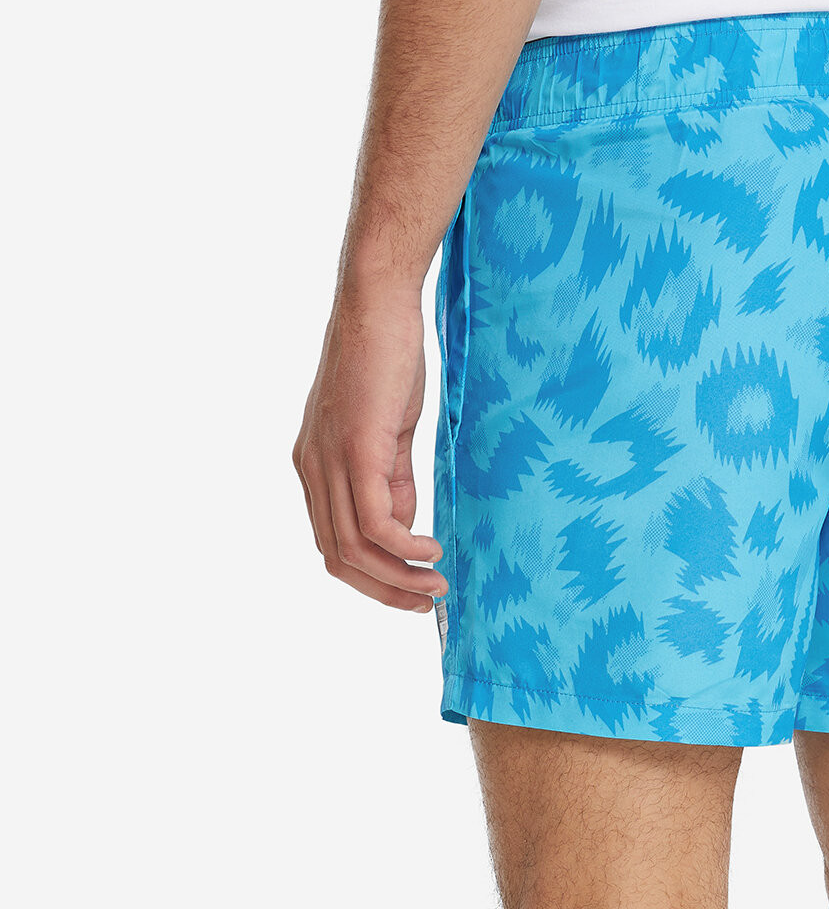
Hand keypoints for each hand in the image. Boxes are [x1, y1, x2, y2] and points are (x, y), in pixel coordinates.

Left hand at [293, 288, 445, 611]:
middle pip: (338, 559)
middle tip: (427, 603)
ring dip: (399, 577)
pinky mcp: (354, 450)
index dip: (373, 579)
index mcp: (316, 467)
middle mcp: (312, 470)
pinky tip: (432, 549)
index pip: (334, 545)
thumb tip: (405, 524)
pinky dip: (405, 547)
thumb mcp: (389, 433)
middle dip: (385, 590)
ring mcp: (329, 461)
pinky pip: (374, 522)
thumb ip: (393, 481)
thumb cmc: (388, 360)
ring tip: (437, 584)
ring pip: (354, 548)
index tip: (413, 591)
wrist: (378, 305)